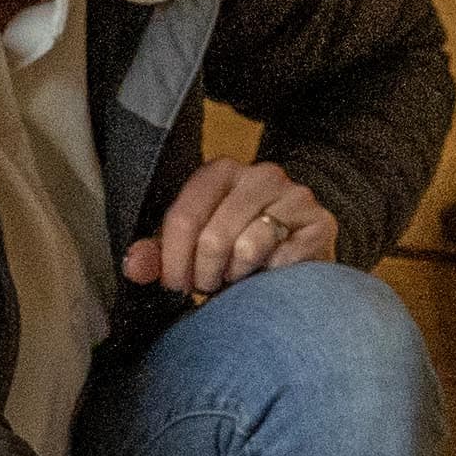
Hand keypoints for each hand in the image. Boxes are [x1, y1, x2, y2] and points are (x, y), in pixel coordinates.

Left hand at [125, 159, 337, 298]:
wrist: (300, 248)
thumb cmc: (237, 247)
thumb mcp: (192, 246)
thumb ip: (159, 254)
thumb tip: (133, 266)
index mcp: (220, 170)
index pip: (183, 217)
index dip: (173, 261)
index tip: (176, 285)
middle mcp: (260, 174)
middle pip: (213, 237)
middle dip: (205, 274)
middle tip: (210, 284)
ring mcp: (295, 195)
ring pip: (249, 248)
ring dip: (238, 276)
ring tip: (239, 277)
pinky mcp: (321, 222)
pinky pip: (284, 261)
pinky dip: (272, 278)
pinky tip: (271, 275)